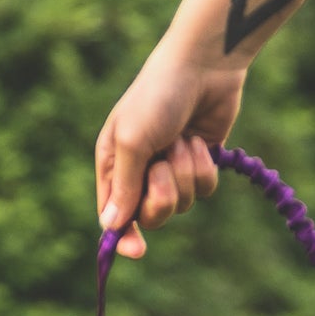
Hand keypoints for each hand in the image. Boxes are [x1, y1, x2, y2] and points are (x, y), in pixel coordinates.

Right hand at [95, 43, 246, 259]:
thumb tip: (110, 226)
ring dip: (185, 172)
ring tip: (182, 140)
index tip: (137, 250)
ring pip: (181, 204)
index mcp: (114, 166)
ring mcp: (172, 169)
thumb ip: (124, 186)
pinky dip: (203, 167)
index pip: (114, 216)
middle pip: (151, 216)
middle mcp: (141, 172)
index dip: (123, 237)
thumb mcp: (132, 140)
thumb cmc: (158, 96)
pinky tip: (200, 140)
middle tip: (163, 165)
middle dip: (162, 195)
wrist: (203, 65)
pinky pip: (204, 189)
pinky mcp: (199, 164)